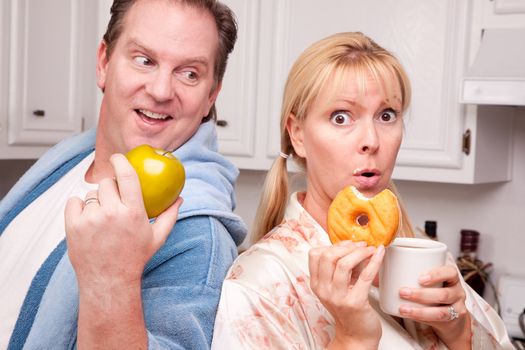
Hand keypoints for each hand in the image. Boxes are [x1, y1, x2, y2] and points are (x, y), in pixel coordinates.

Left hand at [64, 153, 181, 289]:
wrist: (109, 281)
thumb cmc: (134, 258)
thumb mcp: (157, 238)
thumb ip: (170, 216)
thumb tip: (180, 198)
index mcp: (133, 213)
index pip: (127, 176)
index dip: (121, 161)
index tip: (118, 157)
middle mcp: (112, 213)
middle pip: (107, 183)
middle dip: (110, 187)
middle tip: (112, 200)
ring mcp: (91, 220)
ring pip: (91, 194)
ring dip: (96, 200)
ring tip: (102, 217)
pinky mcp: (73, 226)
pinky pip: (73, 201)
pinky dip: (79, 207)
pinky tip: (87, 219)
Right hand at [309, 241, 384, 348]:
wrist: (356, 335)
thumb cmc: (348, 309)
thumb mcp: (338, 287)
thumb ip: (342, 267)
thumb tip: (355, 245)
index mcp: (317, 284)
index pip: (315, 255)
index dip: (332, 245)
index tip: (347, 245)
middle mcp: (324, 290)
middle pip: (328, 256)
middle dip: (347, 247)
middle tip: (361, 246)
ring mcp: (338, 297)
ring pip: (344, 264)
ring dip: (360, 252)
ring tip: (369, 250)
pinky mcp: (355, 302)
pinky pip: (365, 275)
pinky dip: (374, 261)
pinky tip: (379, 253)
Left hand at [397, 264, 471, 348]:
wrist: (448, 315)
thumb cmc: (431, 290)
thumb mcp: (425, 280)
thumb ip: (407, 271)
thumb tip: (376, 264)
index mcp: (451, 276)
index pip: (449, 272)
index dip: (436, 274)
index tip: (420, 277)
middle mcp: (458, 291)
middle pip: (444, 293)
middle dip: (422, 294)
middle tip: (402, 291)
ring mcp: (457, 307)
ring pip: (442, 311)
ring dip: (420, 310)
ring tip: (402, 308)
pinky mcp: (452, 321)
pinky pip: (438, 321)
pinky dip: (422, 318)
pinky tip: (410, 316)